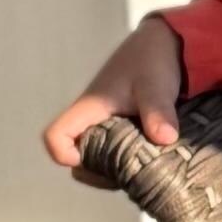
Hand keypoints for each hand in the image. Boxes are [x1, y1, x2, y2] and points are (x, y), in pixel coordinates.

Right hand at [44, 12, 187, 169]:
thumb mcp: (156, 86)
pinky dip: (127, 162)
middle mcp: (91, 120)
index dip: (63, 154)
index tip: (89, 161)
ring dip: (113, 170)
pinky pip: (114, 153)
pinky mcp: (122, 128)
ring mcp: (106, 125)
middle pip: (75, 156)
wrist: (165, 44)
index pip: (55, 135)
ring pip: (96, 158)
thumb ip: (158, 112)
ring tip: (142, 173)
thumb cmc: (152, 60)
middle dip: (96, 172)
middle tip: (127, 177)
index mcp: (89, 108)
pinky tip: (150, 164)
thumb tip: (166, 138)